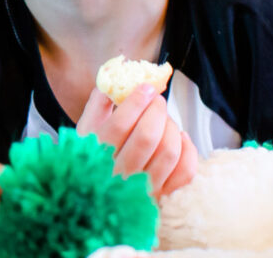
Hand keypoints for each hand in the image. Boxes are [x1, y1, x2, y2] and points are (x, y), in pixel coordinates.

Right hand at [76, 85, 196, 196]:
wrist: (95, 197)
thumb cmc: (92, 158)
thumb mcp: (85, 130)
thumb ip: (98, 102)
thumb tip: (116, 76)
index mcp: (95, 156)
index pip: (119, 126)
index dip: (136, 102)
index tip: (146, 87)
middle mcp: (118, 175)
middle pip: (147, 137)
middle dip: (157, 111)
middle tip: (156, 100)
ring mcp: (142, 188)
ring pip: (168, 153)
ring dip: (171, 128)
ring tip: (163, 119)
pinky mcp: (161, 196)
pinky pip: (185, 172)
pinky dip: (187, 149)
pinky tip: (178, 138)